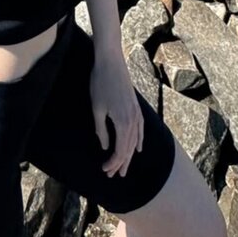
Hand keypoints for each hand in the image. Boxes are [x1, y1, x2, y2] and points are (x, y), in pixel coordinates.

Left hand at [89, 51, 143, 178]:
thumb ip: (101, 129)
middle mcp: (133, 120)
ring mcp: (137, 113)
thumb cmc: (100, 82)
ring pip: (135, 140)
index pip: (119, 150)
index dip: (112, 162)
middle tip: (113, 175)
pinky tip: (138, 148)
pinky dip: (139, 140)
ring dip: (129, 155)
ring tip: (124, 167)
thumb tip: (104, 146)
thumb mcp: (97, 108)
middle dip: (121, 163)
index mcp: (123, 122)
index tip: (104, 170)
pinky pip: (141, 129)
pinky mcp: (137, 106)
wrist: (111, 61)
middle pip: (128, 148)